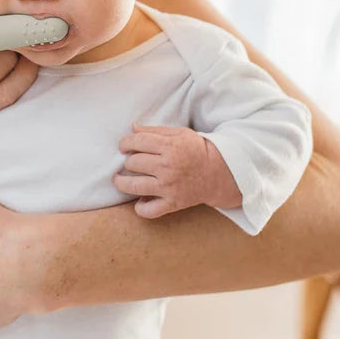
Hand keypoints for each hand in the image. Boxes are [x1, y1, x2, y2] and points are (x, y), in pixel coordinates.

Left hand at [114, 124, 242, 218]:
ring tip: (119, 179)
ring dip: (121, 182)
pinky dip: (140, 208)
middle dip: (127, 160)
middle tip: (130, 161)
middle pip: (132, 163)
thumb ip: (154, 130)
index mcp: (169, 147)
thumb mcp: (179, 133)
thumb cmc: (197, 150)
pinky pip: (149, 210)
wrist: (220, 173)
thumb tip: (133, 127)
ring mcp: (169, 187)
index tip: (124, 146)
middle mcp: (167, 167)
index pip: (136, 142)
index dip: (125, 143)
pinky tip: (139, 201)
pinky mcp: (173, 203)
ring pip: (134, 186)